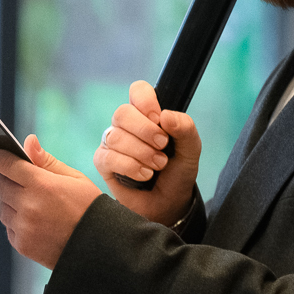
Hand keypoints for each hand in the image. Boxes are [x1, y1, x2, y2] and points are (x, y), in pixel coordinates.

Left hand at [0, 134, 102, 269]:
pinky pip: (8, 227)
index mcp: (43, 185)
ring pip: (2, 207)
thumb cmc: (90, 208)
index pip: (7, 165)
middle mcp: (29, 206)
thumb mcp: (74, 179)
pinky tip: (28, 218)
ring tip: (17, 197)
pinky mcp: (22, 245)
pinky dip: (14, 220)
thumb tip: (28, 141)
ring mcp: (24, 227)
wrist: (102, 249)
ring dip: (5, 199)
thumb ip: (47, 161)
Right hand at [92, 80, 201, 226]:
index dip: (145, 100)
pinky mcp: (103, 162)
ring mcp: (112, 143)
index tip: (158, 118)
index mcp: (146, 114)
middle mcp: (125, 125)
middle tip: (162, 146)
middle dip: (145, 131)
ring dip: (141, 153)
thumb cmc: (177, 173)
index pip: (138, 90)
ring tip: (158, 166)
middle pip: (122, 113)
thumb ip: (185, 129)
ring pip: (116, 137)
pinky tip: (144, 175)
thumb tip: (166, 116)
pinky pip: (108, 157)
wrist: (169, 203)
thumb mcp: (190, 150)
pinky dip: (130, 167)